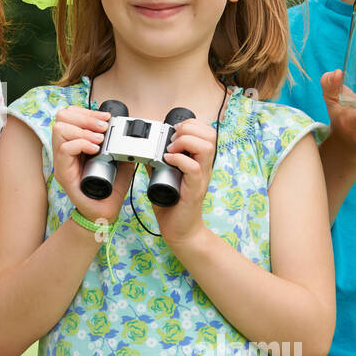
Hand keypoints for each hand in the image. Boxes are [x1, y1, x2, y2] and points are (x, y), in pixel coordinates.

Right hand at [51, 105, 133, 223]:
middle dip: (85, 117)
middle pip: (62, 117)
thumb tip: (129, 132)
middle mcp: (65, 150)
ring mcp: (62, 161)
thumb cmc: (108, 190)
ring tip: (99, 140)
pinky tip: (95, 150)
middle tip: (102, 128)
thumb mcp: (120, 162)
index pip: (70, 115)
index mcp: (76, 143)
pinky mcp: (63, 172)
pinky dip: (81, 144)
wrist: (104, 213)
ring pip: (60, 129)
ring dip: (83, 130)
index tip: (106, 118)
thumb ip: (121, 146)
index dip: (87, 111)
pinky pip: (64, 149)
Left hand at [151, 117, 215, 246]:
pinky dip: (179, 160)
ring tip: (170, 149)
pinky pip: (193, 168)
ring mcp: (201, 178)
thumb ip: (159, 162)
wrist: (180, 230)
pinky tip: (167, 161)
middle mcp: (204, 167)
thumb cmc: (174, 205)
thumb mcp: (164, 177)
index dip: (190, 125)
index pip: (206, 132)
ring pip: (206, 147)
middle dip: (188, 129)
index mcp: (199, 161)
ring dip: (185, 142)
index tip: (174, 131)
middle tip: (172, 140)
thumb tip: (146, 149)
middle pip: (209, 135)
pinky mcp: (195, 190)